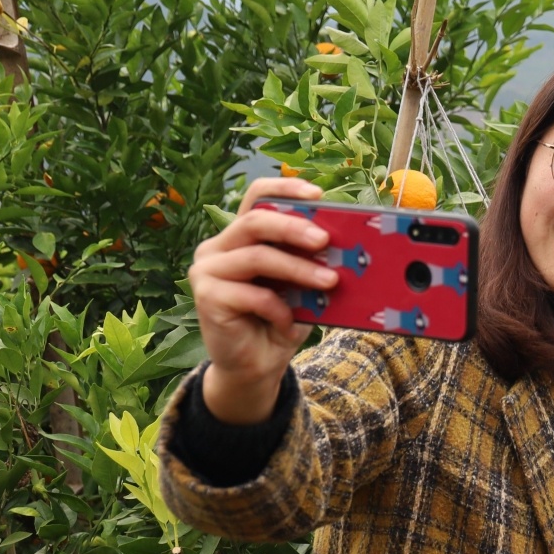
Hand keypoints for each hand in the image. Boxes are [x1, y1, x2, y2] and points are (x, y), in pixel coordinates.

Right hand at [190, 178, 338, 423]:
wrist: (257, 365)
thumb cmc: (282, 318)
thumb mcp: (302, 285)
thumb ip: (311, 261)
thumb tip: (347, 242)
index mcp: (241, 236)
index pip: (257, 196)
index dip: (285, 188)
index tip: (317, 194)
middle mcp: (217, 247)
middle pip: (255, 221)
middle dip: (295, 228)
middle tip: (326, 241)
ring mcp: (206, 271)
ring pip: (257, 257)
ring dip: (299, 270)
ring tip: (330, 283)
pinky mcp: (206, 297)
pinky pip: (252, 294)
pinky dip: (279, 308)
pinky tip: (290, 322)